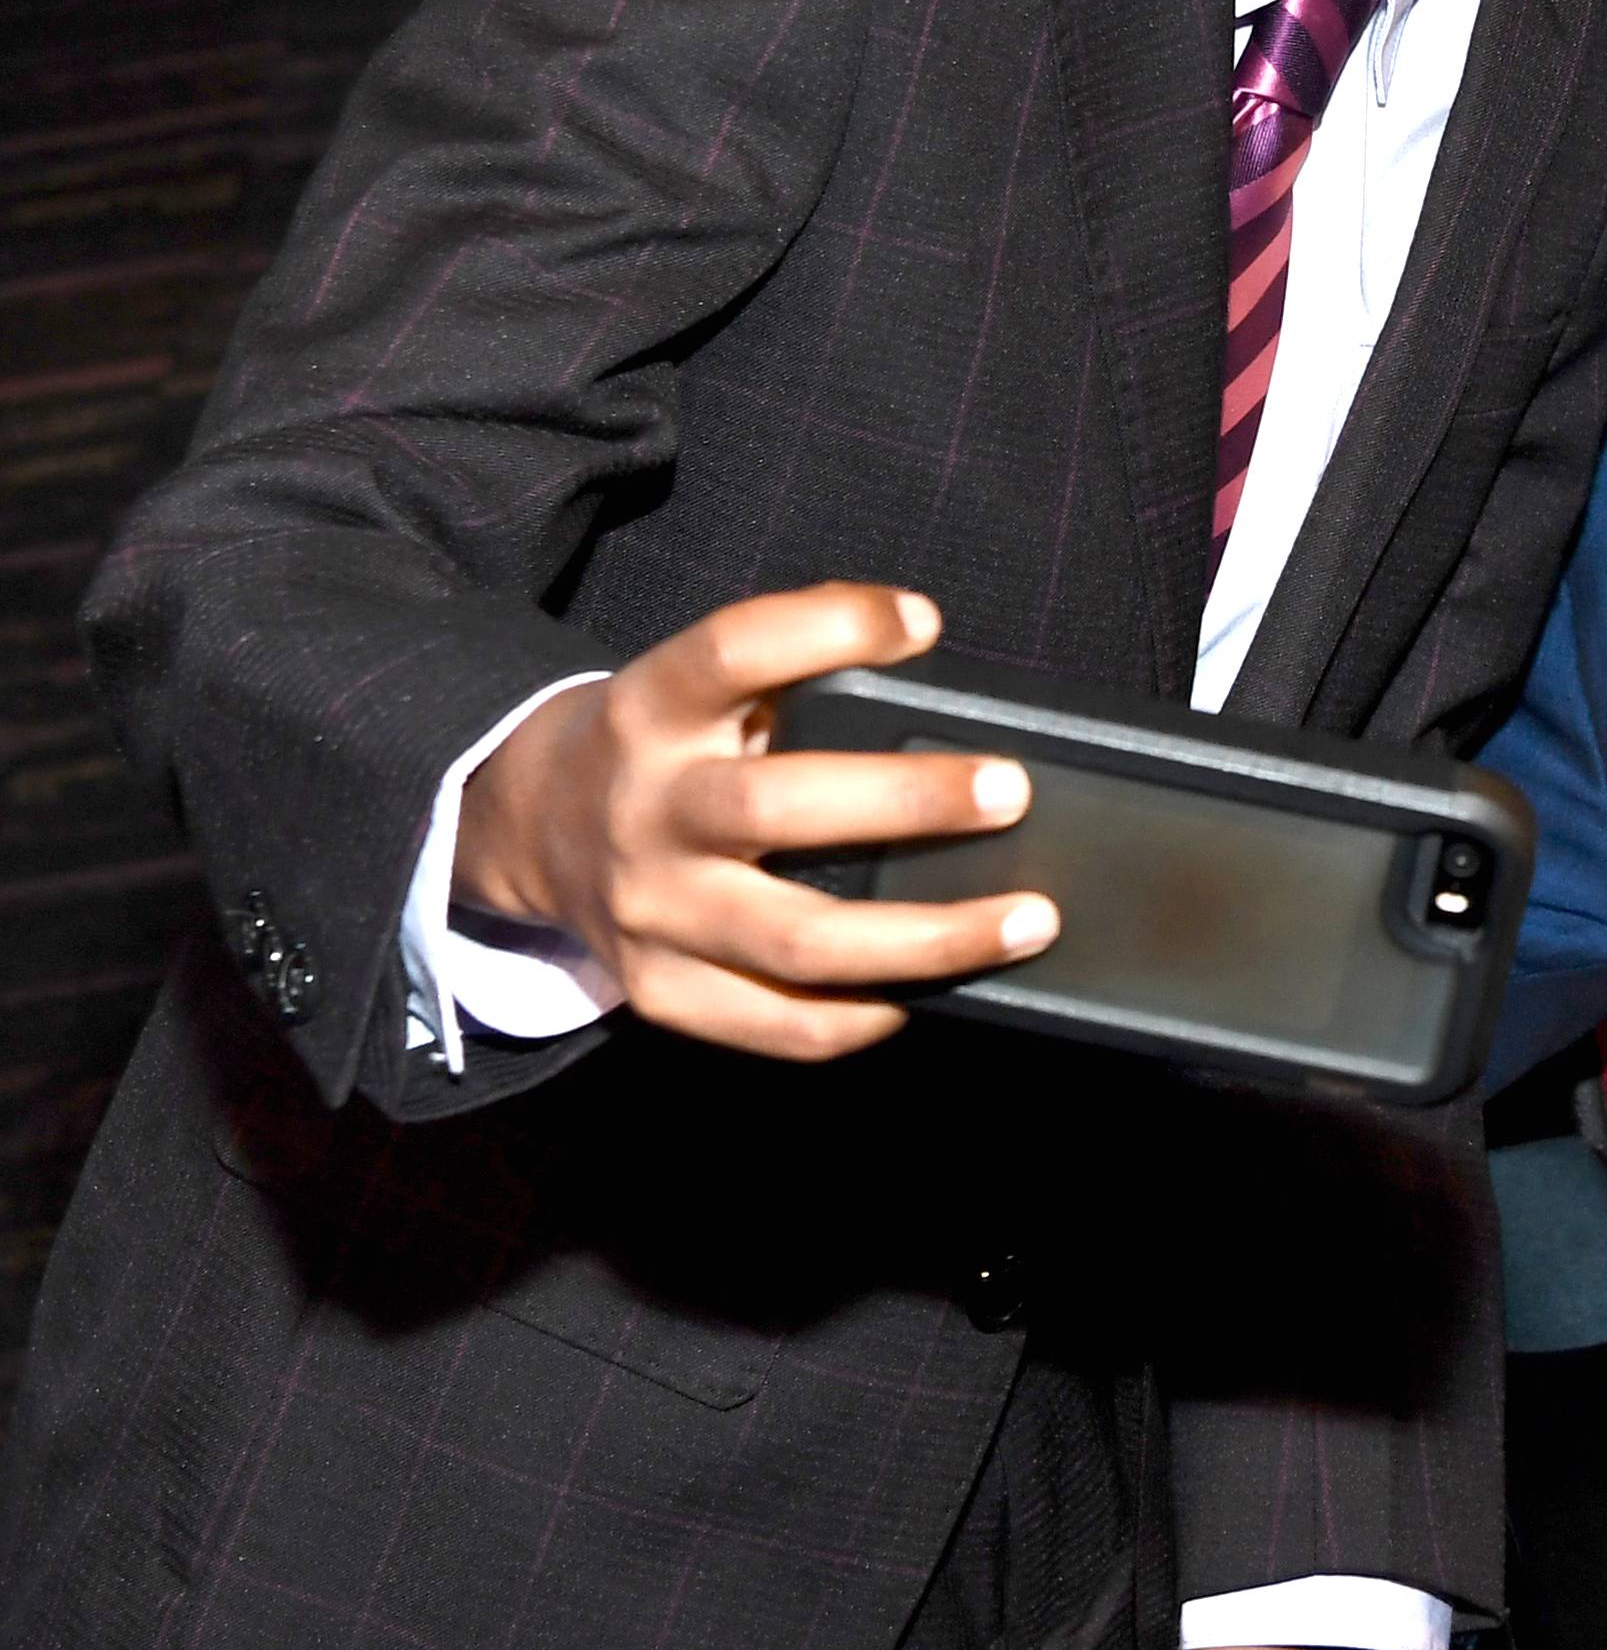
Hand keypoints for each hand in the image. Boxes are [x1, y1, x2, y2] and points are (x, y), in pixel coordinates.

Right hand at [454, 582, 1056, 1059]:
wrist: (535, 827)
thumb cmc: (668, 745)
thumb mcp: (702, 687)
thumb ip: (795, 677)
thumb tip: (944, 684)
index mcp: (654, 711)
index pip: (732, 650)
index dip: (830, 629)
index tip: (923, 623)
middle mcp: (644, 811)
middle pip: (773, 809)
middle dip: (908, 802)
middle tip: (1013, 792)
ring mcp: (650, 913)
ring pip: (797, 943)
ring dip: (927, 939)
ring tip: (1027, 922)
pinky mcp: (661, 993)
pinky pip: (780, 1026)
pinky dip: (870, 1015)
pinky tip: (939, 989)